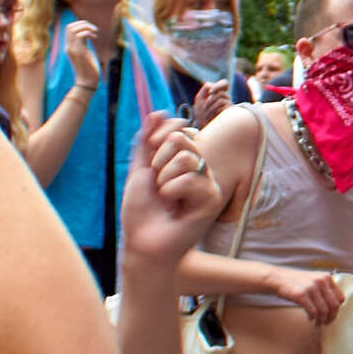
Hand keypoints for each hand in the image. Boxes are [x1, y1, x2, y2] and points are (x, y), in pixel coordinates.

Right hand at [64, 20, 103, 91]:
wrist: (87, 81)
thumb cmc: (89, 68)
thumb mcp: (85, 52)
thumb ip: (83, 43)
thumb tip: (88, 34)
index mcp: (69, 46)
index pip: (68, 28)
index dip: (80, 25)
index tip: (90, 31)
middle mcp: (69, 47)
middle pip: (70, 27)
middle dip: (83, 24)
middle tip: (94, 30)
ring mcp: (73, 49)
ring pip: (74, 30)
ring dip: (86, 27)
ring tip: (95, 33)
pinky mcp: (79, 52)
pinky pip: (81, 36)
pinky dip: (88, 33)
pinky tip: (95, 38)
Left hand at [119, 118, 223, 269]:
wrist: (144, 242)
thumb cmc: (141, 211)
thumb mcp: (139, 169)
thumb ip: (147, 140)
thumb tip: (158, 112)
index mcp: (182, 161)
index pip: (179, 129)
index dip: (160, 133)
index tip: (149, 147)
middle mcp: (198, 169)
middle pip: (181, 139)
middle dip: (159, 160)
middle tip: (156, 183)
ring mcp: (207, 183)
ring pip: (187, 157)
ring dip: (165, 178)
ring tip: (165, 197)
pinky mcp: (212, 198)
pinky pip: (191, 179)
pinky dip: (173, 192)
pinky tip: (175, 207)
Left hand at [191, 80, 229, 126]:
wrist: (204, 128)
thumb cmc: (201, 114)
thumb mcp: (199, 99)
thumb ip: (205, 89)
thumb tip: (212, 86)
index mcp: (219, 93)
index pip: (224, 84)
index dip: (218, 86)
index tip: (210, 92)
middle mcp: (227, 98)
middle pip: (219, 93)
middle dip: (209, 100)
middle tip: (204, 108)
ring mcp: (230, 105)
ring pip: (220, 100)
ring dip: (210, 107)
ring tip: (206, 115)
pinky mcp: (232, 114)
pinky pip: (224, 107)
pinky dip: (215, 112)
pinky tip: (212, 118)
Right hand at [267, 264, 344, 324]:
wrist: (278, 278)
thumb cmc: (298, 282)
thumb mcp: (315, 280)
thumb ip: (326, 290)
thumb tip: (335, 308)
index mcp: (327, 277)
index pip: (340, 298)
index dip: (337, 309)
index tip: (332, 315)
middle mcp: (321, 281)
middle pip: (334, 305)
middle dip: (331, 317)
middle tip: (327, 323)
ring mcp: (311, 287)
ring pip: (324, 310)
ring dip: (322, 320)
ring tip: (318, 323)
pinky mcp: (301, 294)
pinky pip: (313, 311)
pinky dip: (313, 318)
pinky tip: (310, 319)